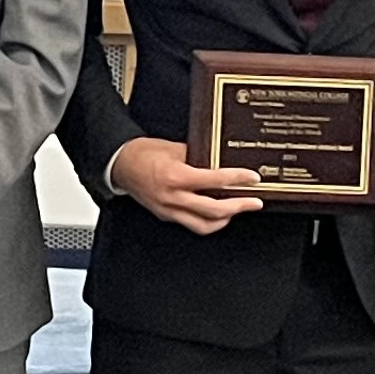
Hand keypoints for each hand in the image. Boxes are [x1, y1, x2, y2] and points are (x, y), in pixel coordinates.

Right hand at [109, 137, 263, 235]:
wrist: (120, 164)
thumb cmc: (143, 153)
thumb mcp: (175, 148)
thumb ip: (199, 156)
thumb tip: (220, 161)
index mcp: (176, 176)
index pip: (215, 180)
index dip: (238, 179)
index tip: (252, 178)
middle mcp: (173, 197)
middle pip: (214, 210)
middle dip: (239, 206)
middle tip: (254, 202)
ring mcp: (169, 210)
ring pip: (204, 225)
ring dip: (225, 219)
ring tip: (238, 210)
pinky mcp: (166, 216)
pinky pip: (192, 224)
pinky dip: (208, 221)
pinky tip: (217, 214)